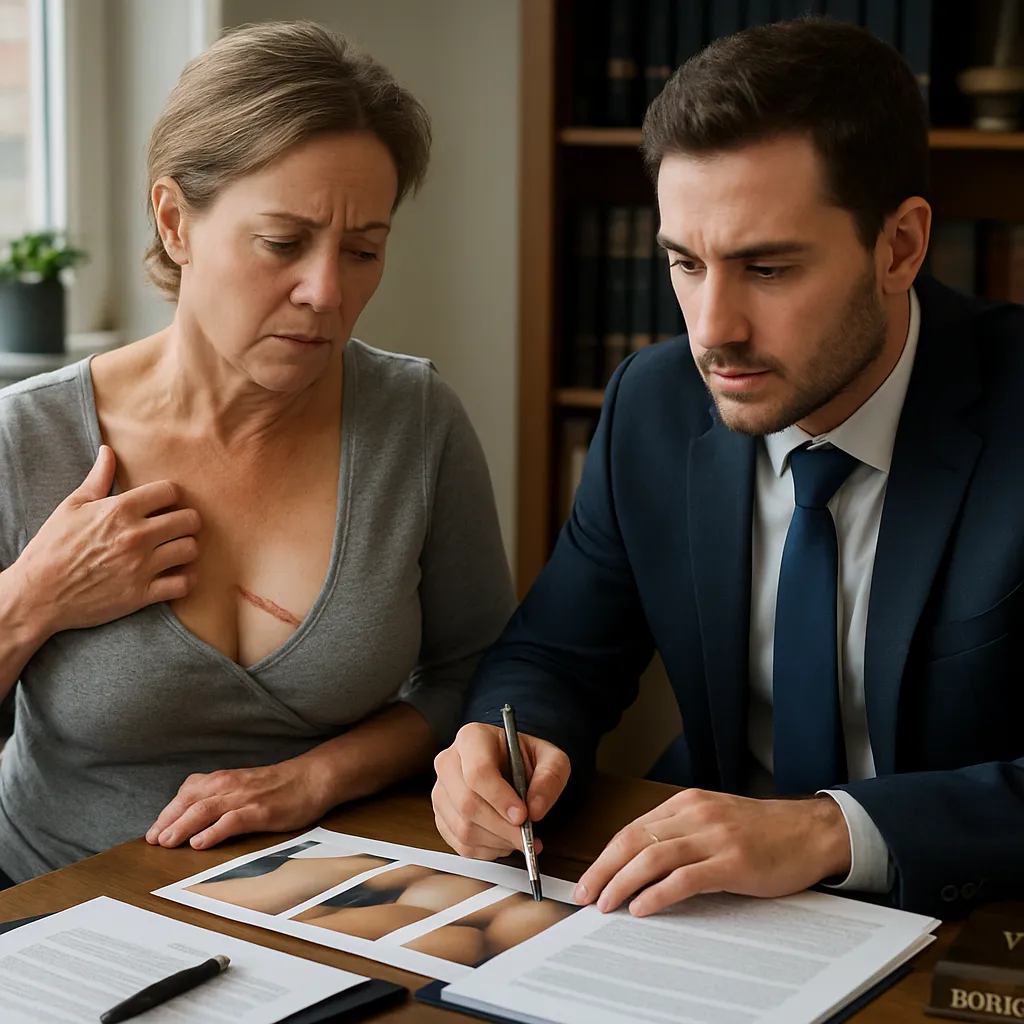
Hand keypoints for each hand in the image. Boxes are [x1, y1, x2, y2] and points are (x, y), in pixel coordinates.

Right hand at [7, 446, 200, 637]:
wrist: (38, 593)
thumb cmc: (52, 547)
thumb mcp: (71, 507)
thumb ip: (98, 479)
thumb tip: (108, 451)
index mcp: (119, 510)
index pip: (170, 491)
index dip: (171, 496)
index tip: (166, 504)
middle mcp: (135, 536)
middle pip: (189, 519)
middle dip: (186, 520)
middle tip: (177, 526)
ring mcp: (141, 566)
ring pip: (191, 549)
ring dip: (187, 548)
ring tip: (176, 549)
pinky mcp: (142, 594)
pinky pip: (183, 585)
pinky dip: (185, 581)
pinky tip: (175, 575)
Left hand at [146, 758, 334, 849]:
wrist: (313, 778)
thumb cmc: (278, 785)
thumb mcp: (243, 783)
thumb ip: (219, 792)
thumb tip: (192, 810)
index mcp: (224, 779)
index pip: (187, 792)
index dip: (167, 812)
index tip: (153, 831)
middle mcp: (230, 785)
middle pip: (190, 801)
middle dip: (168, 821)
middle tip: (152, 841)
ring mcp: (245, 797)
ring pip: (205, 809)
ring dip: (182, 826)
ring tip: (167, 842)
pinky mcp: (261, 811)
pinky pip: (231, 820)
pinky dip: (213, 831)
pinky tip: (200, 843)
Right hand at [432, 722, 569, 859]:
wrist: (508, 764)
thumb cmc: (524, 758)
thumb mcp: (550, 758)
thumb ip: (550, 777)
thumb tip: (536, 808)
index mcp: (472, 738)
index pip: (477, 772)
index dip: (500, 798)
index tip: (522, 814)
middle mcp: (449, 762)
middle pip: (468, 804)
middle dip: (502, 827)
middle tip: (527, 834)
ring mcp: (441, 791)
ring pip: (463, 828)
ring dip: (497, 841)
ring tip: (519, 837)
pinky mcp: (441, 816)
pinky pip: (460, 844)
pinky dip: (487, 850)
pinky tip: (504, 840)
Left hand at [575, 789, 850, 917]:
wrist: (811, 830)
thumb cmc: (763, 830)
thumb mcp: (714, 820)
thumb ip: (681, 834)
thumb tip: (640, 864)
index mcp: (686, 803)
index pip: (632, 828)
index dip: (605, 855)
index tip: (589, 878)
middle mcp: (695, 814)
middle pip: (634, 841)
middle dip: (604, 869)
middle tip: (585, 894)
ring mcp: (714, 837)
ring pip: (653, 858)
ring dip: (622, 883)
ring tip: (605, 904)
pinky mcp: (733, 862)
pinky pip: (685, 878)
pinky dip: (658, 894)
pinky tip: (642, 907)